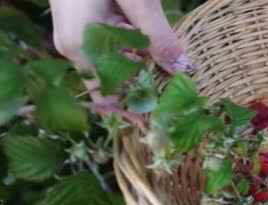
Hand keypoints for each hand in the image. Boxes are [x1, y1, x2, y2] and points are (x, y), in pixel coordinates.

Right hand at [49, 0, 188, 102]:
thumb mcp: (138, 2)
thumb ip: (159, 37)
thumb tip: (183, 68)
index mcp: (83, 46)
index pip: (110, 95)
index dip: (136, 109)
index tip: (161, 120)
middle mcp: (74, 49)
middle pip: (113, 84)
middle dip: (143, 90)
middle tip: (174, 96)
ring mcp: (75, 39)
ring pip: (112, 68)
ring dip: (139, 71)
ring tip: (167, 75)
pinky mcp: (81, 29)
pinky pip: (108, 52)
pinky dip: (130, 55)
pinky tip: (148, 50)